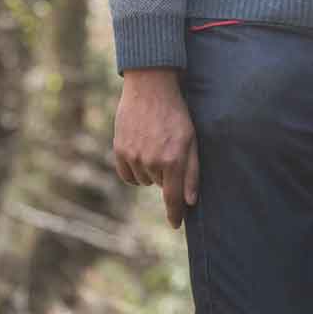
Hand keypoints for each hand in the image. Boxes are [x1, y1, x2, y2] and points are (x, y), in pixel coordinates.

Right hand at [114, 68, 199, 228]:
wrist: (150, 88)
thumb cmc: (177, 113)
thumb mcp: (192, 139)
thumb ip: (192, 171)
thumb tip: (191, 201)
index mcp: (174, 160)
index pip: (174, 197)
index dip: (175, 213)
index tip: (176, 224)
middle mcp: (152, 162)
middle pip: (160, 185)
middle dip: (167, 175)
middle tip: (171, 149)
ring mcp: (134, 157)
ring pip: (144, 180)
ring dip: (151, 171)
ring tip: (156, 144)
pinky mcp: (120, 151)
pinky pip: (127, 175)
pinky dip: (135, 169)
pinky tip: (141, 150)